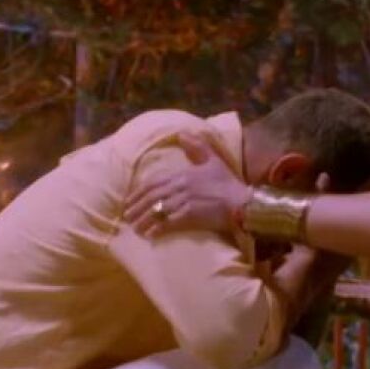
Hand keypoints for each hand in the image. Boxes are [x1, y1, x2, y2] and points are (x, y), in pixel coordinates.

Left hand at [125, 131, 249, 236]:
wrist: (243, 202)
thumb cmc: (228, 183)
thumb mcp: (213, 160)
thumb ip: (197, 147)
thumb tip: (182, 133)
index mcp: (183, 174)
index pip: (154, 182)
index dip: (139, 192)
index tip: (129, 201)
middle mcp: (181, 187)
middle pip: (152, 197)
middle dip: (137, 208)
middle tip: (126, 217)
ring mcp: (185, 201)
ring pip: (158, 210)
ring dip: (144, 220)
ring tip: (134, 228)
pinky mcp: (191, 216)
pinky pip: (170, 223)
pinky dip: (158, 229)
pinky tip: (150, 235)